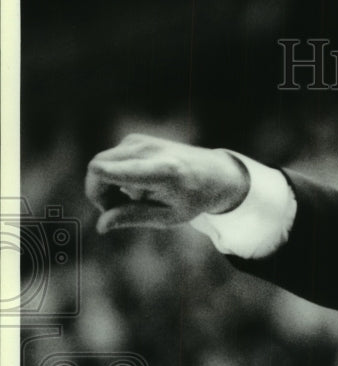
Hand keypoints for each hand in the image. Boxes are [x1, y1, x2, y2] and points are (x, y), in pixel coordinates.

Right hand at [85, 134, 250, 233]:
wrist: (215, 173)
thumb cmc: (193, 199)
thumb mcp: (168, 216)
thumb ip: (133, 218)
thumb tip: (100, 226)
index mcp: (160, 171)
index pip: (106, 170)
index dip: (95, 191)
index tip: (110, 209)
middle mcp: (148, 150)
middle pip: (96, 167)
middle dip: (99, 192)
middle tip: (120, 210)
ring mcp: (139, 141)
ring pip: (100, 163)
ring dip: (107, 185)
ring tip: (134, 200)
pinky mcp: (134, 139)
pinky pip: (109, 159)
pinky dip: (113, 176)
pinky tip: (136, 187)